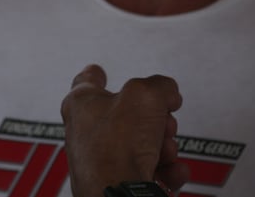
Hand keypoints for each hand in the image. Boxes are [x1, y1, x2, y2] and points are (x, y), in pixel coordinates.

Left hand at [61, 65, 189, 196]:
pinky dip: (165, 170)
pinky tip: (172, 170)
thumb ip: (160, 86)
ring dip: (163, 145)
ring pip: (140, 143)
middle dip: (154, 117)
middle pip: (128, 115)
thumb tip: (169, 94)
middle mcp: (86, 134)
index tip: (98, 72)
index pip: (86, 82)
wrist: (120, 196)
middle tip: (162, 121)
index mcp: (82, 105)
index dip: (96, 75)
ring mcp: (101, 162)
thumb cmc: (117, 147)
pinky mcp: (116, 184)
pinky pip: (148, 170)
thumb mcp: (146, 95)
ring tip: (166, 148)